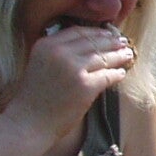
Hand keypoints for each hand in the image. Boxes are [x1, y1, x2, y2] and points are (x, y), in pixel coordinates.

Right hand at [9, 23, 134, 141]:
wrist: (27, 123)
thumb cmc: (33, 98)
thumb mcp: (39, 64)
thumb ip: (58, 53)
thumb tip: (87, 46)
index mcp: (47, 44)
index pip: (78, 31)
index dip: (96, 32)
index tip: (107, 34)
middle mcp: (60, 52)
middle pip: (94, 41)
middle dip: (111, 42)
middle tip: (123, 43)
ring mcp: (74, 68)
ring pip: (104, 57)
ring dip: (119, 56)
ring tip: (127, 55)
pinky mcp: (86, 86)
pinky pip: (108, 75)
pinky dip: (117, 74)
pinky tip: (121, 74)